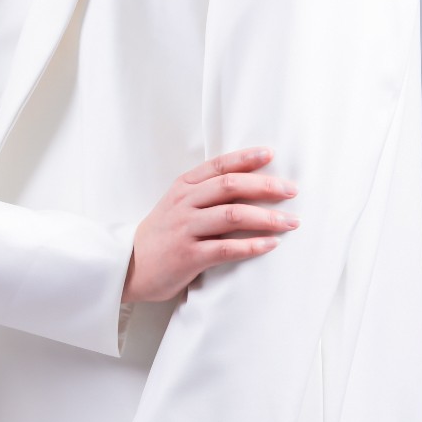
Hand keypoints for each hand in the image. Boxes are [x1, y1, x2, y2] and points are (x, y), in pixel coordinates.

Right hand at [123, 147, 297, 303]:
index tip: (271, 155)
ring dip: (266, 217)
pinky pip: (225, 248)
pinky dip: (251, 246)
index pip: (218, 166)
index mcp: (183, 187)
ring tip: (290, 221)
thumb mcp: (177, 204)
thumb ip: (205, 193)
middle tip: (292, 190)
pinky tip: (270, 244)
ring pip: (232, 215)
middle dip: (265, 186)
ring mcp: (185, 229)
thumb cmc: (162, 234)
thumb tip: (249, 185)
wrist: (129, 266)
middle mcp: (184, 204)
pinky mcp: (188, 256)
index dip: (246, 158)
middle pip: (230, 186)